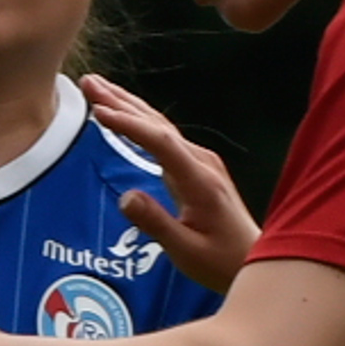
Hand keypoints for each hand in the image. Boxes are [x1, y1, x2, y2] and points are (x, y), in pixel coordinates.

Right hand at [83, 75, 257, 294]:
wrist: (256, 260)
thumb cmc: (222, 262)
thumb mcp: (187, 251)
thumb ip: (156, 224)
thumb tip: (124, 197)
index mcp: (200, 181)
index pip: (160, 141)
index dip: (129, 125)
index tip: (98, 112)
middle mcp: (202, 163)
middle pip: (157, 124)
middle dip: (121, 101)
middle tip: (88, 83)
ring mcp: (201, 162)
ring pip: (160, 125)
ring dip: (128, 105)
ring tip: (98, 88)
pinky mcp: (197, 167)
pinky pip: (163, 136)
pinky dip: (139, 121)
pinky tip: (125, 114)